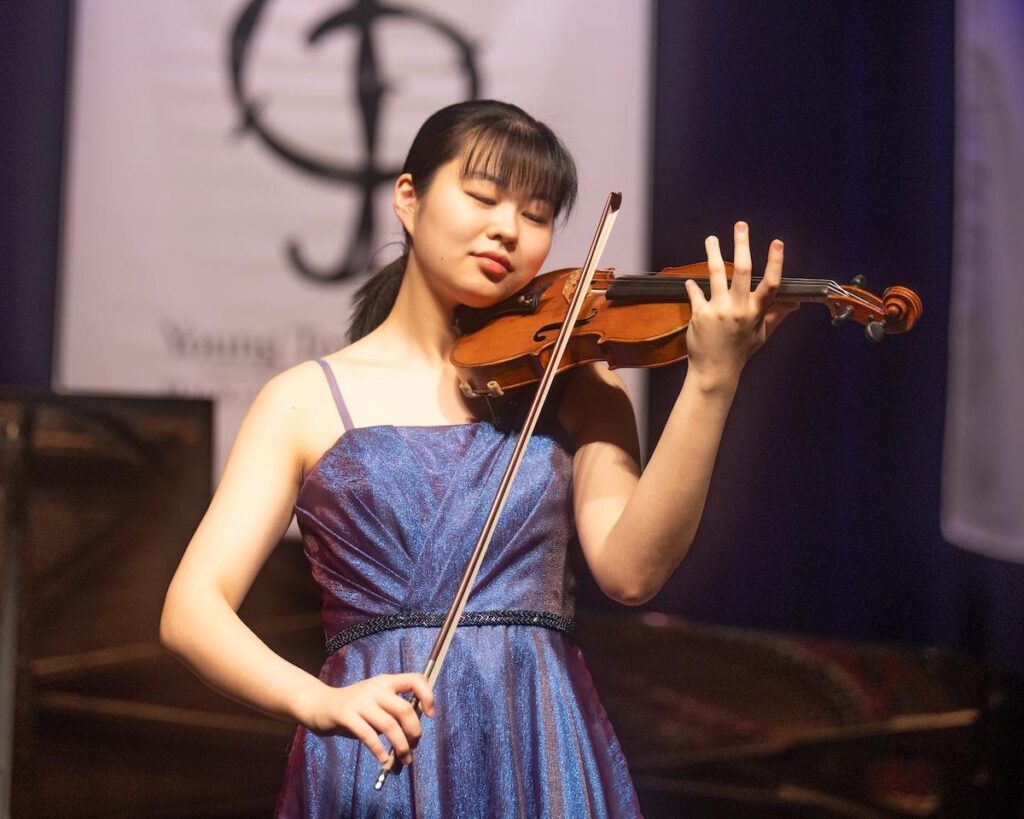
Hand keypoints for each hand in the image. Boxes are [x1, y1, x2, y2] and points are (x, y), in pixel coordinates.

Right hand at [295, 673, 434, 764]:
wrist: (320, 704)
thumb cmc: (354, 706)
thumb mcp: (376, 701)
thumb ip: (392, 710)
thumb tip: (414, 731)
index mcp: (386, 681)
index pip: (415, 680)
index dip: (428, 696)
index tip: (429, 715)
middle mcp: (376, 688)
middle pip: (404, 710)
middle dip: (414, 732)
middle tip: (414, 746)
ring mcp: (360, 701)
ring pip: (389, 725)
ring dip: (401, 745)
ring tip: (404, 759)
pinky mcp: (346, 715)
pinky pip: (368, 735)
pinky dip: (379, 750)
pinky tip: (384, 759)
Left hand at [683, 221, 797, 388]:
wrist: (715, 371)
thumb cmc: (740, 352)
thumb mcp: (762, 335)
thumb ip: (777, 316)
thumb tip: (794, 303)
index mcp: (756, 313)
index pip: (771, 284)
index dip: (775, 262)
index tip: (777, 243)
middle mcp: (739, 309)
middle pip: (743, 270)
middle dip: (742, 244)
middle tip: (740, 225)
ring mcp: (719, 310)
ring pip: (716, 273)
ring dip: (713, 252)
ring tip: (711, 239)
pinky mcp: (700, 314)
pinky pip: (695, 292)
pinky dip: (692, 285)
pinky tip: (689, 281)